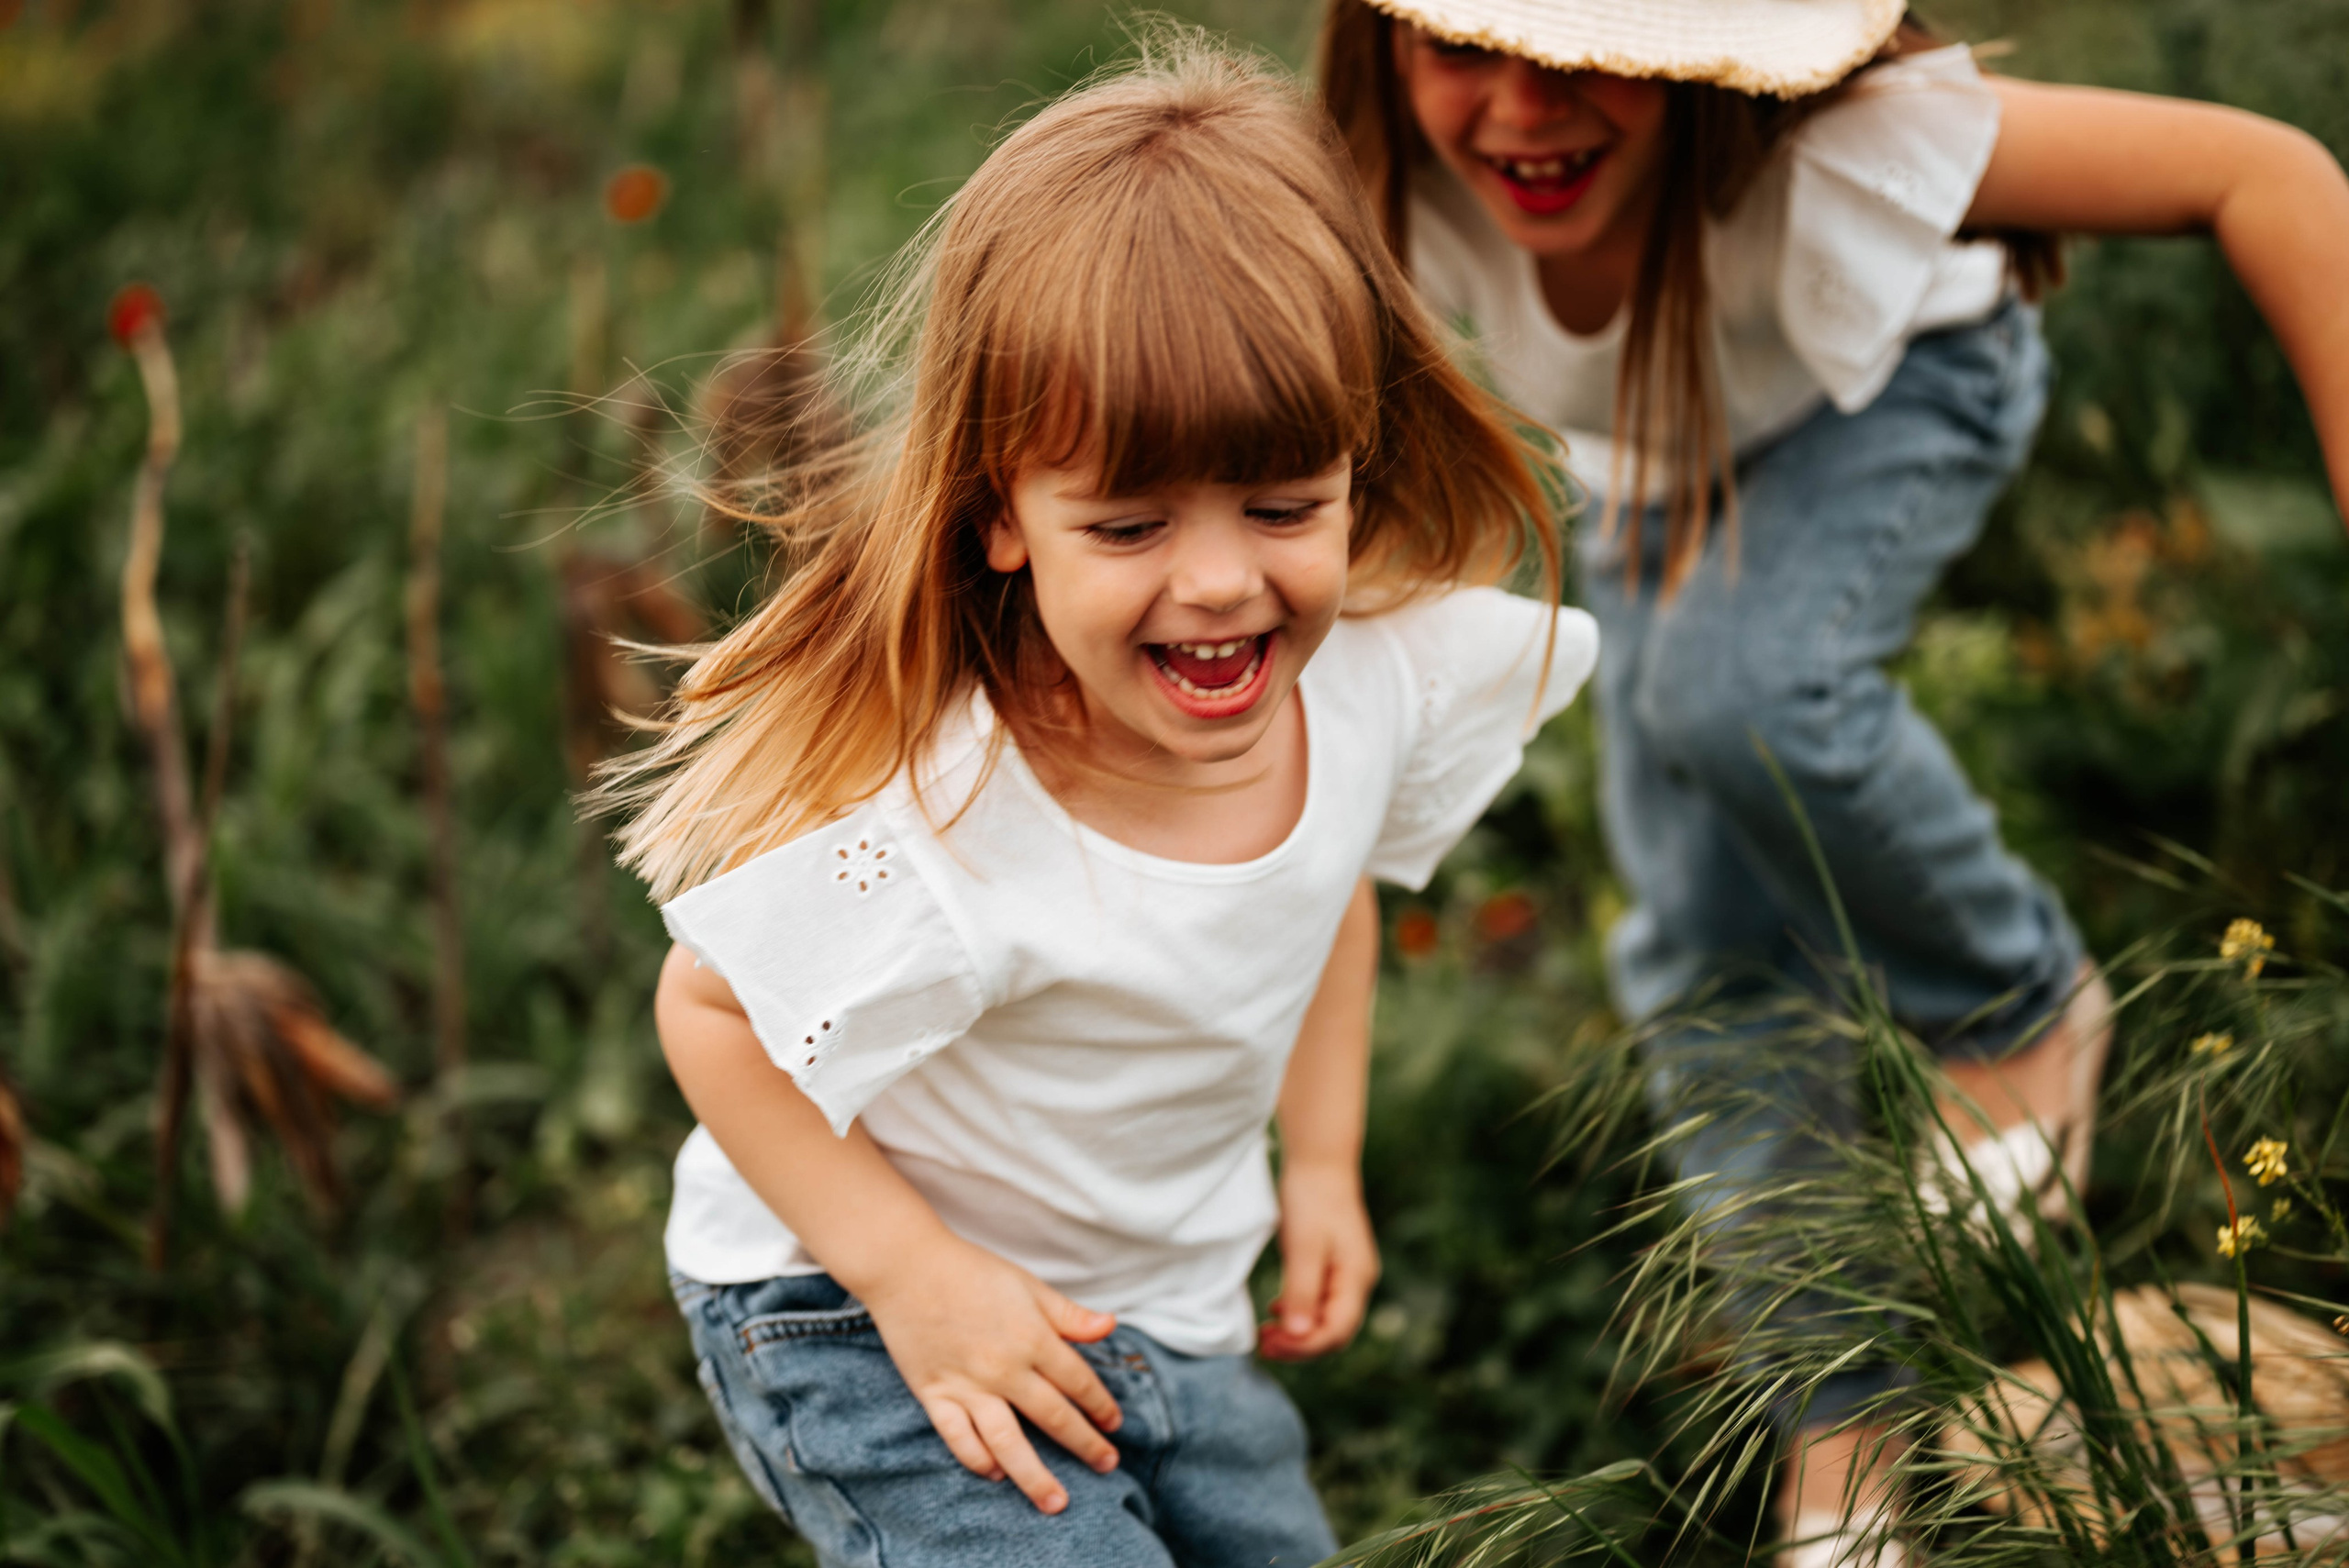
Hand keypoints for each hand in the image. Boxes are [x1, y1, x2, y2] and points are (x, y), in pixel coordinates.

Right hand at [853, 1231, 1123, 1513]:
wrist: (907, 1267)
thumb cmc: (971, 1271)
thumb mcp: (1028, 1285)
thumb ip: (1068, 1315)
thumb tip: (1110, 1328)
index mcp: (1033, 1337)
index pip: (1078, 1382)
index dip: (1101, 1406)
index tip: (1114, 1424)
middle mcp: (1005, 1369)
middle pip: (1054, 1418)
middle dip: (1085, 1446)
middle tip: (1107, 1465)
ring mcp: (968, 1385)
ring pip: (1009, 1442)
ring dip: (1035, 1476)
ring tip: (1056, 1502)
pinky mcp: (935, 1394)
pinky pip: (959, 1438)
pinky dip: (978, 1460)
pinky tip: (996, 1473)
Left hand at [1258, 1158, 1378, 1359]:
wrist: (1320, 1162)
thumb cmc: (1312, 1200)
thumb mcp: (1303, 1247)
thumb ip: (1302, 1291)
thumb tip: (1298, 1334)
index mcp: (1356, 1279)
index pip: (1335, 1332)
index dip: (1303, 1347)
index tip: (1269, 1345)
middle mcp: (1358, 1282)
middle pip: (1333, 1332)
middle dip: (1299, 1345)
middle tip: (1263, 1345)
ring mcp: (1348, 1274)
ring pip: (1325, 1319)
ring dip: (1297, 1332)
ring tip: (1265, 1334)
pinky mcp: (1335, 1266)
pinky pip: (1320, 1302)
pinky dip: (1299, 1313)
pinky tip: (1277, 1311)